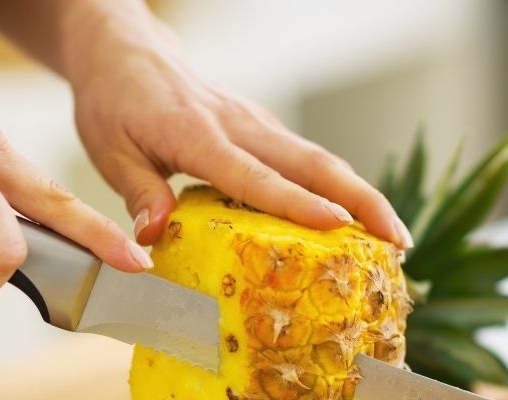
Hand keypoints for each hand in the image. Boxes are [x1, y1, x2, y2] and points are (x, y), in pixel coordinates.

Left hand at [66, 12, 412, 247]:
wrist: (125, 51)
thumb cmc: (114, 103)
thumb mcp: (110, 151)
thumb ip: (138, 193)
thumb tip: (154, 239)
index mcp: (198, 135)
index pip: (255, 175)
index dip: (297, 202)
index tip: (338, 226)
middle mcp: (238, 125)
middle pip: (313, 163)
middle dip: (361, 201)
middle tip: (397, 241)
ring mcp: (255, 124)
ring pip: (319, 159)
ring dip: (361, 195)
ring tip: (394, 236)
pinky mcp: (260, 128)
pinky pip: (305, 159)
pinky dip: (337, 187)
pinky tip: (355, 217)